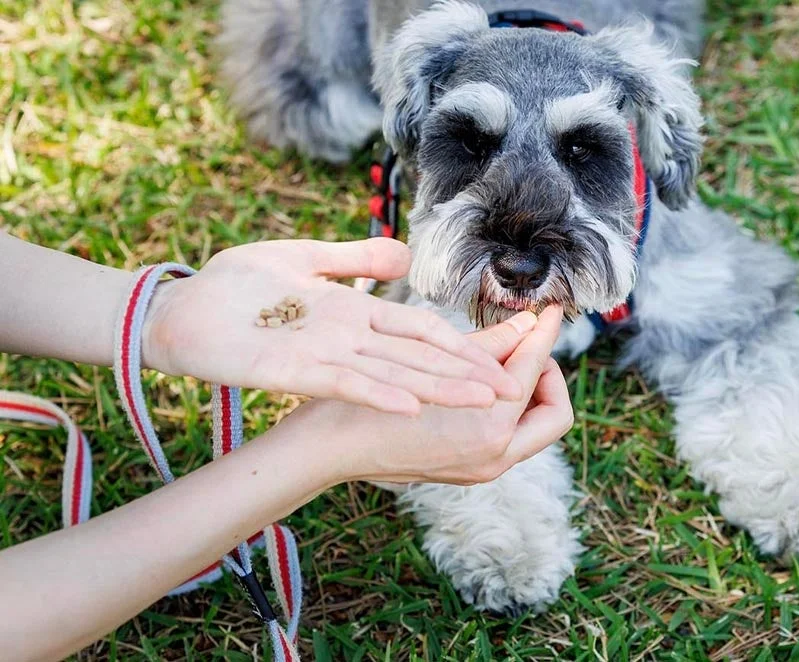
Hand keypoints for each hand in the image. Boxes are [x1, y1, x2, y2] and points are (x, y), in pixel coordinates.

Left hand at [142, 238, 520, 414]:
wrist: (176, 311)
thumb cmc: (234, 287)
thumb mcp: (302, 261)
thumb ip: (353, 261)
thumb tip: (403, 258)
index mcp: (352, 317)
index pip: (416, 331)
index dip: (458, 344)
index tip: (499, 355)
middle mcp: (347, 342)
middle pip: (416, 358)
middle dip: (464, 374)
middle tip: (513, 391)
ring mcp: (323, 358)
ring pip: (392, 377)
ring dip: (436, 391)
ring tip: (481, 403)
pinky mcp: (293, 370)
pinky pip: (344, 384)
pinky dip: (379, 395)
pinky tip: (411, 405)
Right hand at [289, 306, 573, 485]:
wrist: (327, 450)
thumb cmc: (367, 402)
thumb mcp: (429, 362)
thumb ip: (488, 345)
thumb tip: (527, 323)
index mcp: (489, 429)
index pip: (534, 369)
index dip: (544, 333)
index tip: (553, 311)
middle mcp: (494, 456)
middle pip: (553, 412)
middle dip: (546, 373)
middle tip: (524, 343)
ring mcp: (484, 470)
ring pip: (533, 426)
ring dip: (527, 390)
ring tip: (500, 356)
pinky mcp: (470, 471)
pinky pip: (510, 436)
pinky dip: (507, 408)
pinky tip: (481, 380)